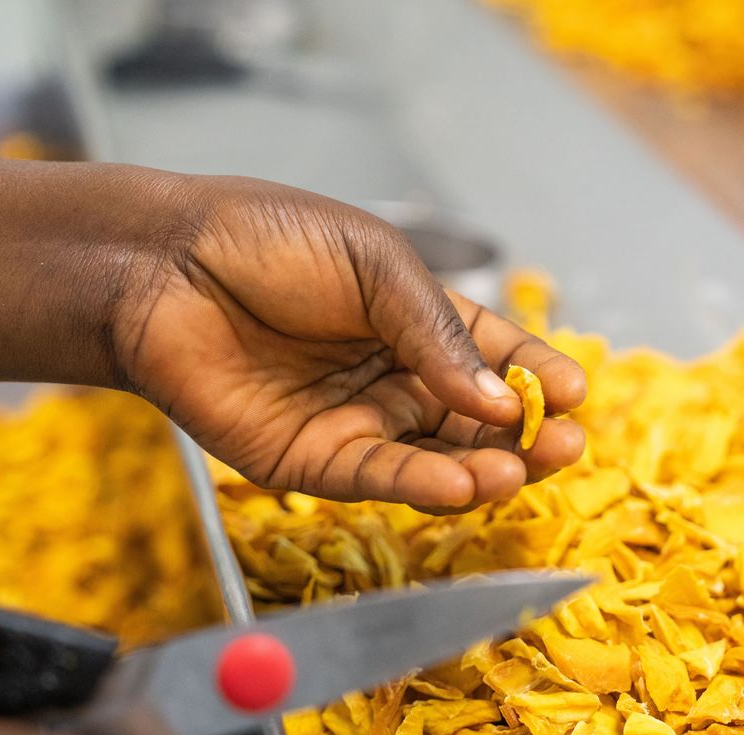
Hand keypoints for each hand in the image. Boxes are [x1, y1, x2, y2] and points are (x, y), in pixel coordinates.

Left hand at [112, 177, 586, 511]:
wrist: (166, 266)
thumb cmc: (267, 241)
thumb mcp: (373, 265)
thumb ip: (437, 332)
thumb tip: (501, 399)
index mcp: (415, 318)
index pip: (494, 355)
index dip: (537, 374)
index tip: (578, 392)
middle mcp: (393, 376)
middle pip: (475, 418)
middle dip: (525, 434)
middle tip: (566, 445)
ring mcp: (356, 421)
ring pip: (435, 456)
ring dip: (483, 467)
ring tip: (522, 468)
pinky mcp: (312, 461)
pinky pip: (378, 477)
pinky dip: (424, 484)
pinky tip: (464, 481)